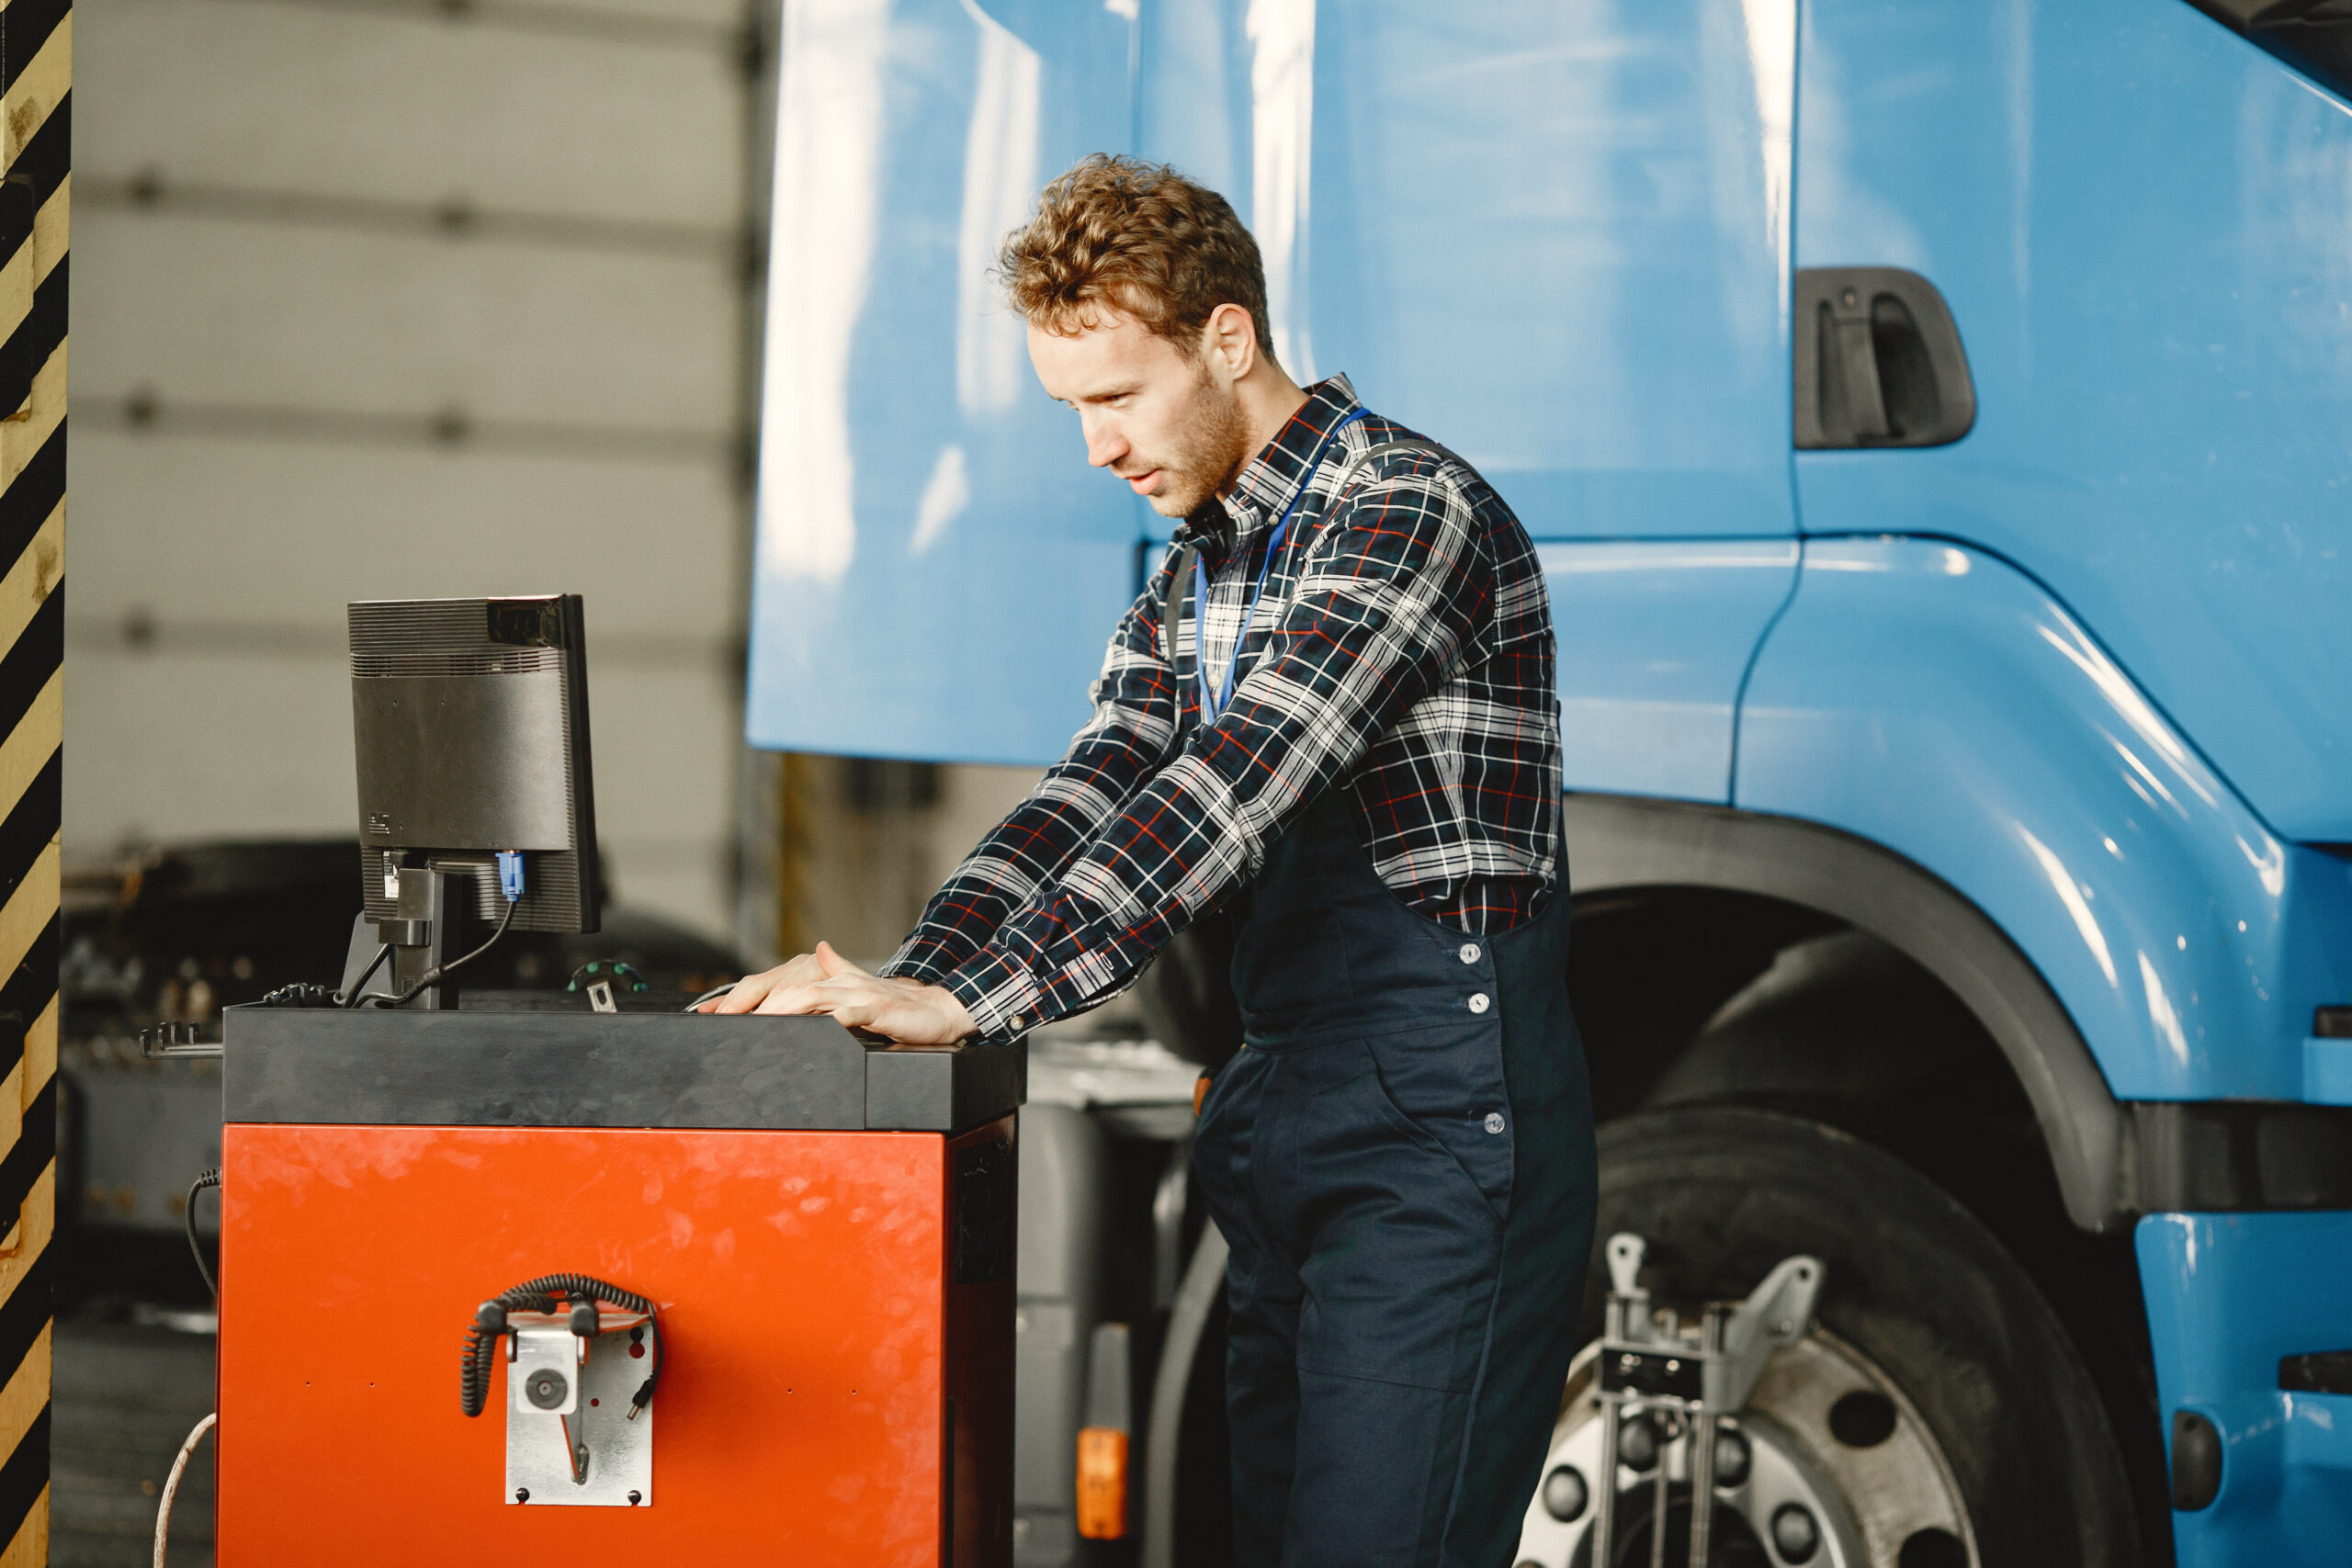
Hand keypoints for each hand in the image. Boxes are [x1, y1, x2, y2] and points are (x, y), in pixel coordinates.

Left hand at [703, 941, 978, 1045]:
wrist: (939, 1011)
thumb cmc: (898, 1008)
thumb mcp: (860, 987)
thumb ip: (838, 970)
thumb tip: (821, 948)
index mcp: (830, 979)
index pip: (777, 983)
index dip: (742, 996)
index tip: (709, 1013)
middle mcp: (839, 981)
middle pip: (785, 987)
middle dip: (750, 1005)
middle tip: (722, 1022)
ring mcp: (856, 993)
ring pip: (808, 997)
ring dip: (777, 1010)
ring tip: (753, 1024)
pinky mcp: (874, 1008)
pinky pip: (842, 1014)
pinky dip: (822, 1021)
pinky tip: (805, 1032)